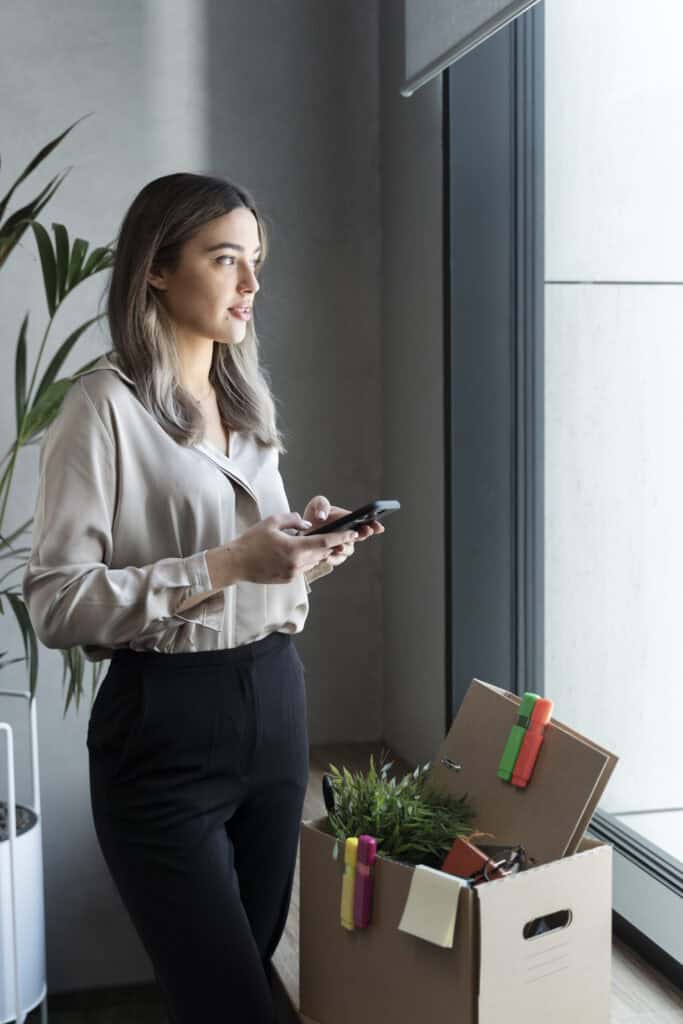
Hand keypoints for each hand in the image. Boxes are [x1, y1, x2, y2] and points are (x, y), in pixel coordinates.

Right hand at [229, 512, 359, 583]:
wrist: (236, 564)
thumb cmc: (251, 541)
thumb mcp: (271, 522)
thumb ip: (292, 520)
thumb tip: (307, 525)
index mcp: (294, 548)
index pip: (325, 542)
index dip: (341, 537)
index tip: (353, 533)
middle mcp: (297, 564)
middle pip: (322, 553)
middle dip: (331, 544)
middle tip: (340, 535)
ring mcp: (293, 573)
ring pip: (314, 561)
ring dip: (318, 552)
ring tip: (318, 541)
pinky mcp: (288, 579)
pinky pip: (304, 567)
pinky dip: (306, 559)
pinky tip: (300, 551)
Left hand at [302, 496, 384, 569]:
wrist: (301, 531)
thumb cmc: (314, 515)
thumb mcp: (317, 504)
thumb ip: (322, 505)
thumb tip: (322, 516)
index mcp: (351, 520)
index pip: (367, 523)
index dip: (374, 525)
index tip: (378, 526)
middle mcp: (349, 535)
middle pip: (361, 537)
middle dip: (363, 534)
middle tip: (363, 532)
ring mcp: (342, 546)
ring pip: (348, 550)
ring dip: (345, 548)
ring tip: (339, 546)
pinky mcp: (332, 556)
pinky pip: (336, 559)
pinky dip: (332, 558)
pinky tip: (326, 557)